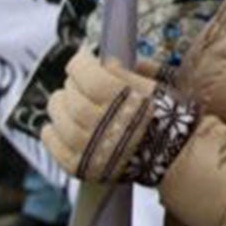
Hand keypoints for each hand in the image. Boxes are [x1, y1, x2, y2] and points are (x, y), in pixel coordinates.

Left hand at [40, 50, 199, 186]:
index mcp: (119, 99)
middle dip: (72, 83)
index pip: (84, 73)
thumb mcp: (154, 87)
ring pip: (58, 118)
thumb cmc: (167, 118)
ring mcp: (88, 147)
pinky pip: (54, 146)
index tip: (82, 58)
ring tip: (67, 101)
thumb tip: (104, 61)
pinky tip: (55, 125)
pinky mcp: (81, 166)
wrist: (175, 156)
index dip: (79, 62)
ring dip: (59, 105)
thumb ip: (127, 73)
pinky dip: (50, 133)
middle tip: (79, 81)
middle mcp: (100, 123)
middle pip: (70, 95)